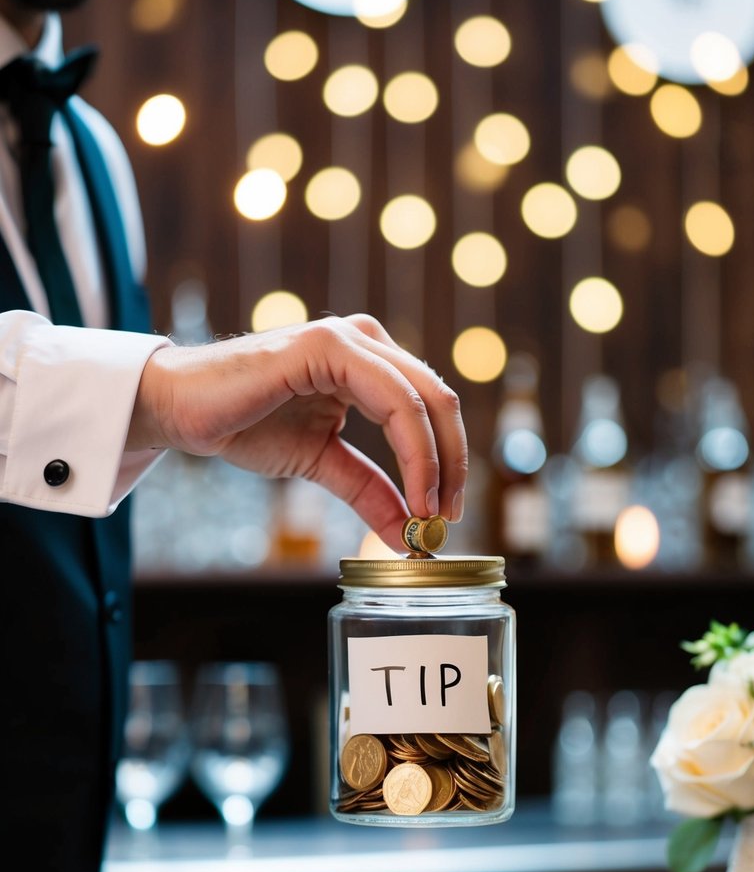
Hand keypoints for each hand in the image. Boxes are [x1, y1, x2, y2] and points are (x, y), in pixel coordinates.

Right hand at [129, 314, 466, 548]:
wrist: (183, 410)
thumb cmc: (245, 425)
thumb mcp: (323, 465)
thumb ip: (369, 491)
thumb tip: (409, 534)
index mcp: (370, 361)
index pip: (432, 406)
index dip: (449, 461)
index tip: (444, 515)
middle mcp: (367, 340)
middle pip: (440, 400)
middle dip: (453, 464)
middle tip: (447, 518)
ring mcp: (348, 338)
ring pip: (425, 399)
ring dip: (437, 463)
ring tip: (429, 513)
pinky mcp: (327, 346)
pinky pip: (393, 400)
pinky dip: (414, 450)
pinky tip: (412, 491)